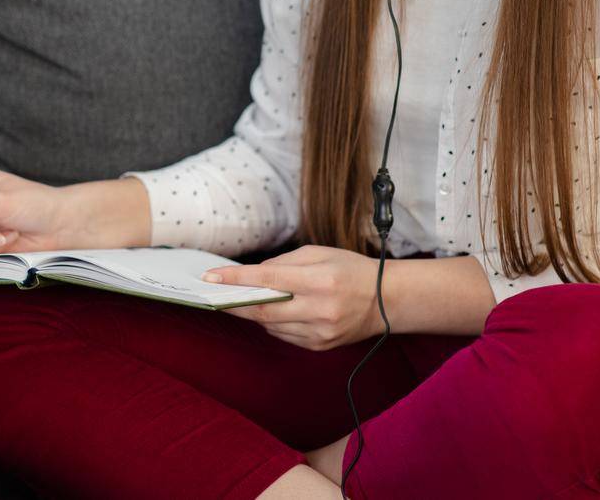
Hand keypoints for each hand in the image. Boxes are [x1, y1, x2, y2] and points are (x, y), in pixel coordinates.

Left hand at [201, 244, 383, 350]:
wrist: (387, 301)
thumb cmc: (351, 270)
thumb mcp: (320, 253)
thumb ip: (284, 262)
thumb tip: (254, 274)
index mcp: (320, 281)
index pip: (268, 279)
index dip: (236, 278)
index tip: (211, 277)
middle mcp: (320, 309)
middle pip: (263, 310)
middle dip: (234, 303)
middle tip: (214, 295)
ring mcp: (320, 332)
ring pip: (271, 325)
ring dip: (254, 313)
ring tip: (245, 300)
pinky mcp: (320, 346)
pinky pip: (285, 336)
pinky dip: (273, 323)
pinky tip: (276, 312)